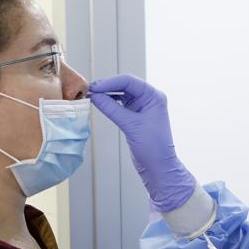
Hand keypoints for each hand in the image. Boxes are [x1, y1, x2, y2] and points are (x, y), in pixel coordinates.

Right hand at [88, 74, 197, 211]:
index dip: (110, 82)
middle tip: (89, 90)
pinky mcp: (136, 116)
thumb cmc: (152, 147)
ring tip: (91, 95)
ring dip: (107, 94)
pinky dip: (110, 103)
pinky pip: (121, 104)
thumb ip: (112, 109)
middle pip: (124, 85)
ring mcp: (142, 107)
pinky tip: (100, 103)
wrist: (158, 167)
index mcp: (153, 96)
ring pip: (122, 94)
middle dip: (107, 87)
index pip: (129, 82)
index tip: (94, 87)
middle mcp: (149, 98)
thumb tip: (95, 96)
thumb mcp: (130, 125)